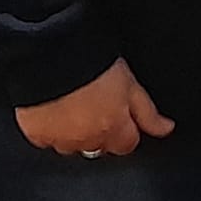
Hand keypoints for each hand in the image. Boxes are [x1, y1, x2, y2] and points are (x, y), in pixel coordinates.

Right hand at [15, 58, 173, 155]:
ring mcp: (58, 139)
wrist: (52, 52)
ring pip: (71, 146)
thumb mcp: (131, 83)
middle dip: (100, 132)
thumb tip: (165, 129)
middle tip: (95, 105)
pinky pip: (45, 140)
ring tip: (72, 104)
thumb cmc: (93, 63)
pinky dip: (50, 129)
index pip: (126, 145)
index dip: (126, 129)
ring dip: (74, 133)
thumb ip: (148, 112)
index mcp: (112, 128)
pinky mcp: (34, 133)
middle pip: (99, 147)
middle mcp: (86, 140)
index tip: (120, 115)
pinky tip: (53, 108)